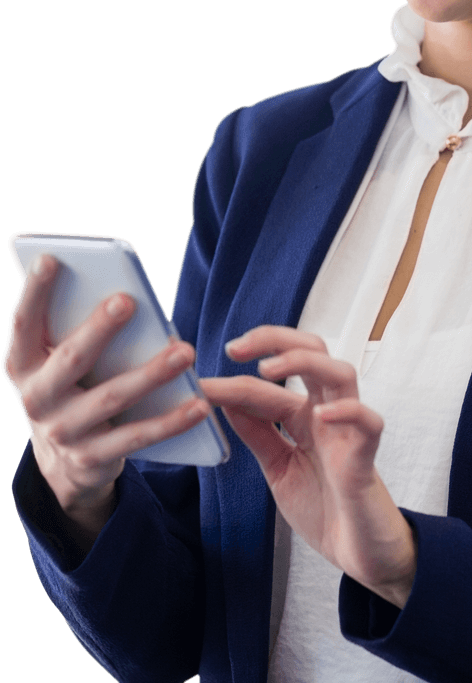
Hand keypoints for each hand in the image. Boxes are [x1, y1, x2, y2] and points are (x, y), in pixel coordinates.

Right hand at [3, 254, 208, 537]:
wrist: (63, 462)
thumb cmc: (71, 386)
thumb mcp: (57, 361)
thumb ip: (74, 329)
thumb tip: (118, 289)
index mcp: (22, 365)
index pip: (24, 323)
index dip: (34, 292)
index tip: (51, 259)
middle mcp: (36, 399)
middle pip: (70, 359)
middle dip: (98, 329)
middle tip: (128, 300)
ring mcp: (63, 432)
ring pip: (111, 398)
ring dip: (151, 374)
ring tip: (185, 352)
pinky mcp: (92, 458)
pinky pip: (137, 437)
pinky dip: (171, 421)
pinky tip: (198, 404)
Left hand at [199, 326, 416, 607]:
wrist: (357, 554)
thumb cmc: (324, 507)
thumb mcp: (279, 468)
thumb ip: (259, 436)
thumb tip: (228, 402)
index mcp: (304, 417)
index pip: (270, 384)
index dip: (234, 379)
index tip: (199, 383)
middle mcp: (327, 414)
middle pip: (314, 351)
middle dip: (276, 339)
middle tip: (236, 348)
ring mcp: (348, 432)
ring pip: (341, 373)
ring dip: (305, 362)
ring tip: (268, 370)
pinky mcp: (366, 457)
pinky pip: (368, 422)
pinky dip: (348, 411)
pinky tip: (322, 415)